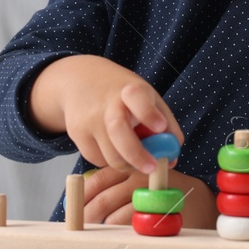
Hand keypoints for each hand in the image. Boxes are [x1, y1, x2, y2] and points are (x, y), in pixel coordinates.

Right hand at [29, 55, 182, 174]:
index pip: (138, 99)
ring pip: (110, 156)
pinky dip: (109, 160)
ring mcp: (89, 119)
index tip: (159, 126)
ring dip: (126, 164)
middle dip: (137, 155)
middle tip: (152, 167)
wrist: (79, 80)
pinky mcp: (76, 134)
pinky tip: (112, 147)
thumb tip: (171, 159)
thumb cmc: (122, 93)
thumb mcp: (147, 97)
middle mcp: (107, 104)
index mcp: (131, 90)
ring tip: (134, 157)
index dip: (149, 114)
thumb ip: (166, 124)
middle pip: (119, 133)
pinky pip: (97, 160)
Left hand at [82, 166, 218, 228]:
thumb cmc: (159, 192)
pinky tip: (117, 235)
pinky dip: (121, 230)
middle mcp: (137, 175)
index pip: (96, 180)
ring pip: (115, 212)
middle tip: (80, 228)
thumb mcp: (136, 181)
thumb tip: (80, 200)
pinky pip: (132, 222)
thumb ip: (114, 185)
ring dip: (103, 225)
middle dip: (88, 215)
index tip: (71, 209)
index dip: (80, 196)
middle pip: (103, 197)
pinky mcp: (159, 208)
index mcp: (127, 166)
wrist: (197, 200)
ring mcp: (149, 192)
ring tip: (94, 235)